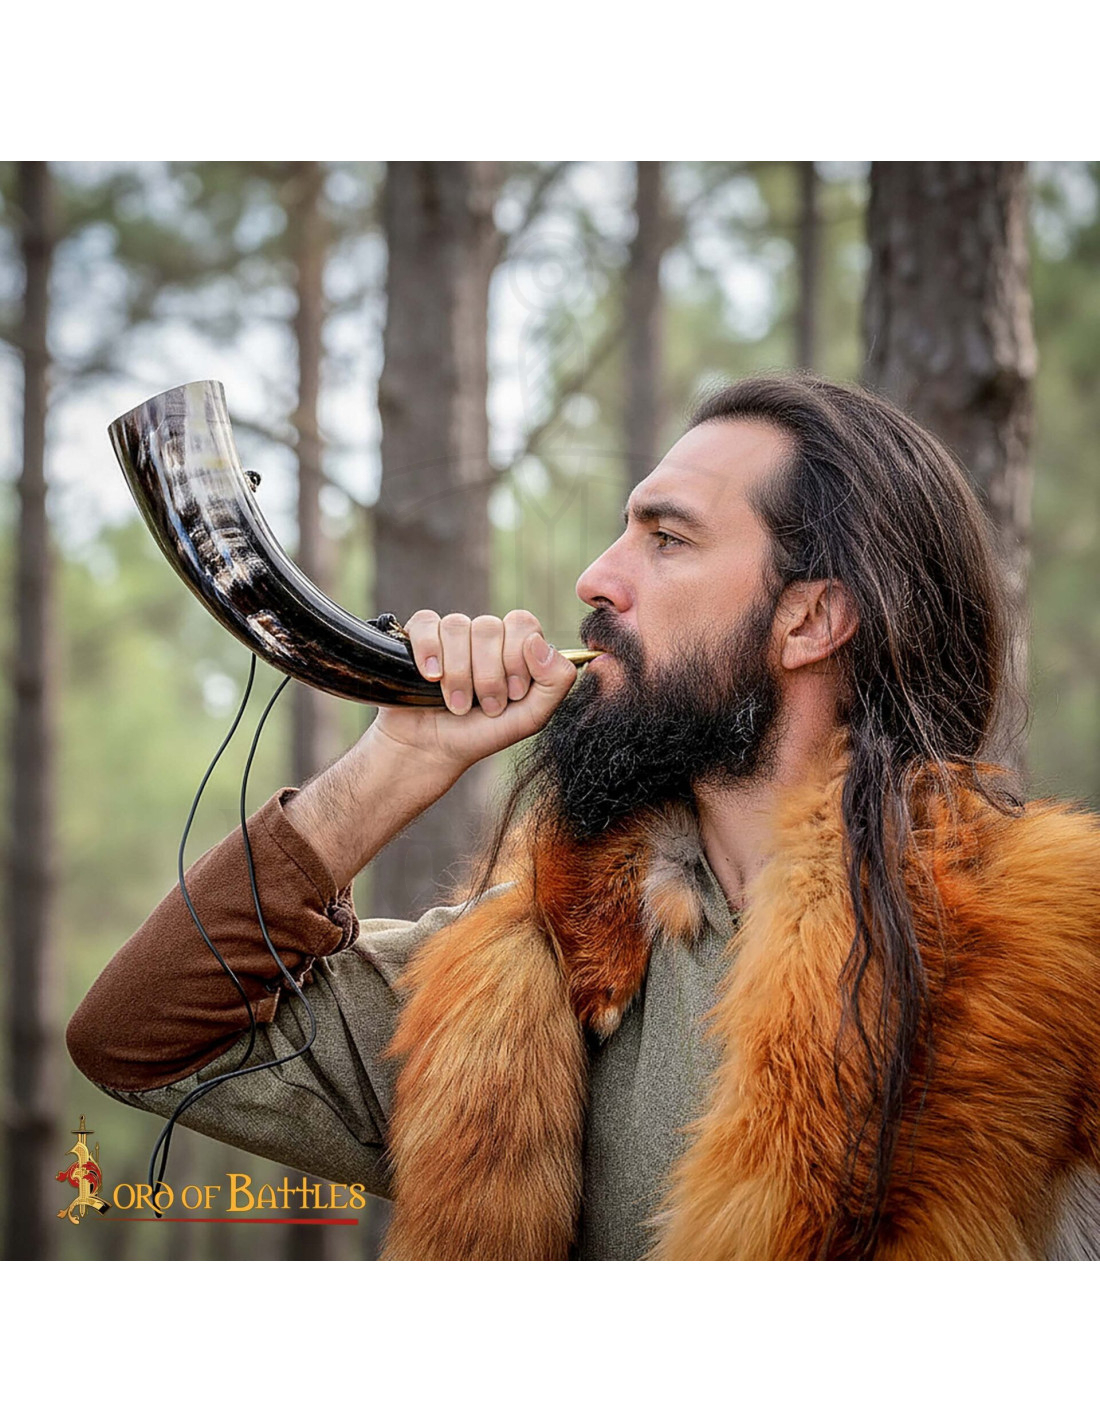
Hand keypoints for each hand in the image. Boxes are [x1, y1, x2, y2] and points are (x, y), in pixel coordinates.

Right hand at [371, 609, 577, 776]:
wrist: (433, 752)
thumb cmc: (482, 734)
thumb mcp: (531, 717)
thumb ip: (555, 681)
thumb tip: (537, 642)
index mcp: (514, 647)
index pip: (522, 623)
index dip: (517, 657)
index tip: (513, 694)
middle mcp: (484, 636)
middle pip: (489, 626)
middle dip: (488, 675)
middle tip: (487, 706)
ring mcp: (450, 635)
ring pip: (458, 626)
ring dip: (459, 673)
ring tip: (457, 705)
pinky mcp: (417, 638)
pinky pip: (426, 623)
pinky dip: (430, 650)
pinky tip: (432, 676)